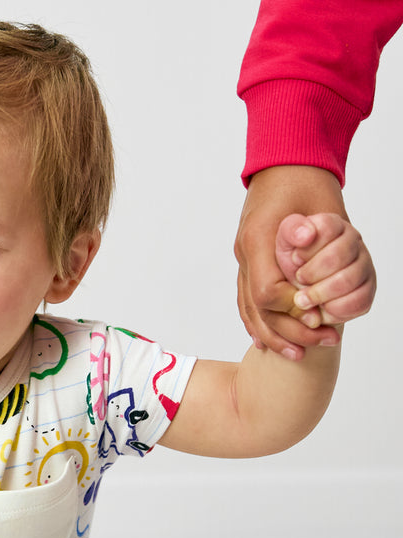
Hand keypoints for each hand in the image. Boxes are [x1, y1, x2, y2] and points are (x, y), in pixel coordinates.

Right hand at [235, 166, 365, 358]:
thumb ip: (313, 242)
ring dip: (271, 334)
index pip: (267, 292)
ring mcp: (244, 259)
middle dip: (286, 331)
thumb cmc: (305, 182)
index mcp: (259, 240)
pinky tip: (263, 340)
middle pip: (257, 308)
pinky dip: (255, 323)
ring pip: (249, 309)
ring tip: (294, 352)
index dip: (292, 308)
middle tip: (317, 343)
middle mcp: (247, 253)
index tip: (317, 315)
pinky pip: (245, 300)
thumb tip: (306, 276)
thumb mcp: (317, 208)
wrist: (286, 162)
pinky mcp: (248, 262)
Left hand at [275, 213, 374, 331]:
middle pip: (337, 257)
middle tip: (299, 280)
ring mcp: (363, 266)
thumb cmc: (292, 265)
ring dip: (319, 294)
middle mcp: (353, 242)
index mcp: (332, 226)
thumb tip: (307, 235)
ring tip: (303, 298)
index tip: (295, 259)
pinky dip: (334, 309)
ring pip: (347, 280)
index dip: (306, 250)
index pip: (327, 229)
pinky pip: (359, 302)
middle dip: (310, 274)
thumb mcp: (283, 244)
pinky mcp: (366, 290)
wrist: (297, 291)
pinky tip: (320, 307)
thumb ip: (291, 232)